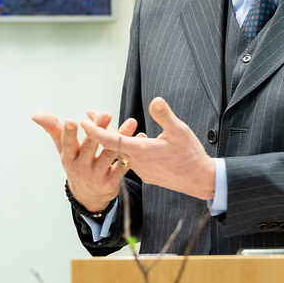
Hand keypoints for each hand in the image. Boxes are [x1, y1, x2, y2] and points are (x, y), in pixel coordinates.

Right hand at [32, 109, 138, 211]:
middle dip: (98, 130)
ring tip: (130, 123)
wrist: (89, 197)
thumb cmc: (76, 164)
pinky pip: (124, 164)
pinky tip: (140, 138)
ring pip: (110, 154)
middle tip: (106, 115)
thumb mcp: (64, 150)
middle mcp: (82, 167)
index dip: (70, 134)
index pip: (68, 144)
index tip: (73, 121)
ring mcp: (98, 175)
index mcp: (69, 158)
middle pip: (91, 147)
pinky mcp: (113, 181)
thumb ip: (53, 129)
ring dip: (121, 137)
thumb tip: (35, 114)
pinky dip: (133, 151)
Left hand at [80, 97, 215, 201]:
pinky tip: (139, 139)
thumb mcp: (180, 131)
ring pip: (125, 152)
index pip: (112, 140)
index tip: (82, 122)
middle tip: (90, 116)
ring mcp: (143, 170)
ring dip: (118, 139)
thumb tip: (154, 100)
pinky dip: (131, 148)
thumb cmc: (191, 156)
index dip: (95, 131)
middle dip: (102, 129)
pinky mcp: (149, 174)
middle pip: (114, 144)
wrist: (201, 181)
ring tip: (115, 125)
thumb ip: (164, 115)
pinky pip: (134, 159)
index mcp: (142, 151)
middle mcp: (138, 162)